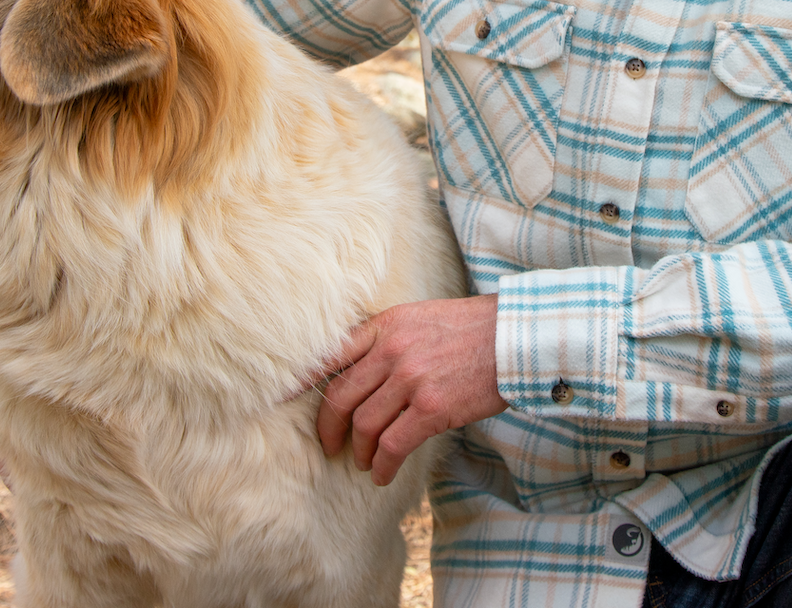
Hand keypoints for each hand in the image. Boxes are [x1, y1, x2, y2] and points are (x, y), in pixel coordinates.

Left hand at [316, 294, 505, 485]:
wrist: (514, 337)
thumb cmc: (470, 329)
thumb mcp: (419, 318)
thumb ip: (387, 339)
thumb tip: (361, 371)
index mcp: (384, 325)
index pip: (329, 353)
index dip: (299, 380)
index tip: (277, 398)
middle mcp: (391, 350)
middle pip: (340, 397)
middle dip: (328, 427)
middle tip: (329, 444)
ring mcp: (410, 379)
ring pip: (363, 425)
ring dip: (360, 451)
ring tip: (364, 461)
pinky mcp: (431, 408)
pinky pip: (393, 445)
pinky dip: (383, 465)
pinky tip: (384, 474)